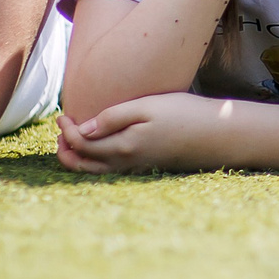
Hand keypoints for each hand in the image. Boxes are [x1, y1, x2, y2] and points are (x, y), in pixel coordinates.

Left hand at [57, 98, 195, 172]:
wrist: (218, 134)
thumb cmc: (184, 114)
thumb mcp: (147, 107)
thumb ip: (113, 117)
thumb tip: (82, 131)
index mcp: (123, 147)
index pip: (82, 145)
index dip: (67, 131)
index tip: (62, 115)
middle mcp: (126, 162)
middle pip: (84, 164)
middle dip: (66, 150)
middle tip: (60, 131)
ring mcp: (136, 167)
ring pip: (96, 171)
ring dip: (78, 159)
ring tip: (71, 142)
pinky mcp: (146, 165)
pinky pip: (110, 170)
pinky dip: (94, 162)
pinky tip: (99, 148)